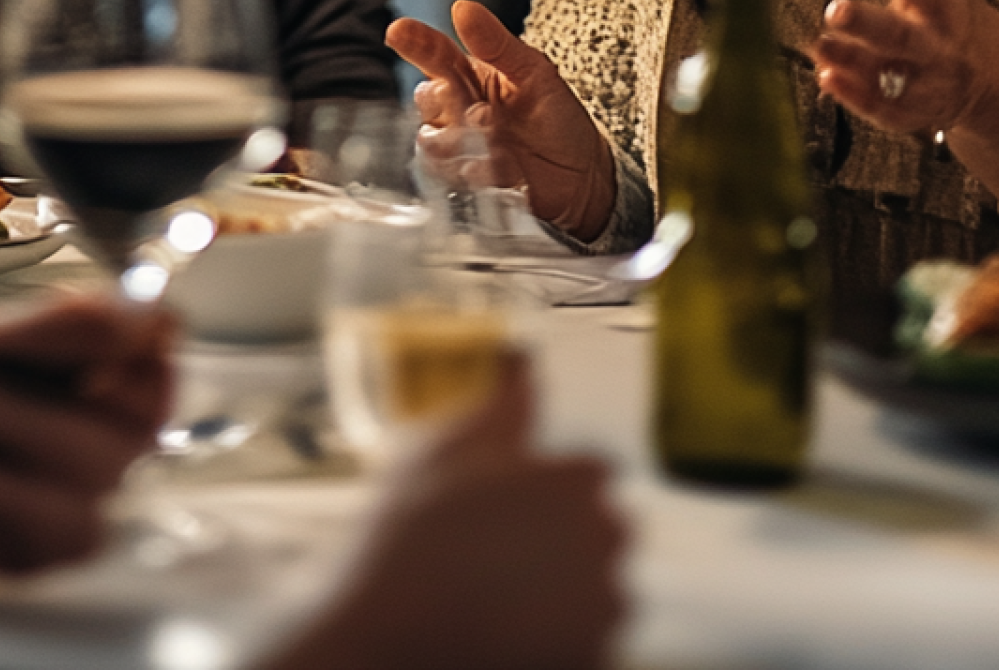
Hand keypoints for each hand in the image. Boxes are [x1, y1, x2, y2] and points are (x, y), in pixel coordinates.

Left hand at [0, 296, 171, 571]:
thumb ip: (57, 331)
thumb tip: (137, 310)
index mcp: (78, 359)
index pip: (158, 348)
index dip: (148, 350)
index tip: (114, 347)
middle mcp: (86, 419)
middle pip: (140, 420)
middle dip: (57, 413)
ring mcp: (69, 485)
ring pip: (101, 479)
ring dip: (12, 458)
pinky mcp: (45, 544)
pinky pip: (63, 530)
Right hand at [263, 359, 627, 669]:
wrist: (391, 641)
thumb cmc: (412, 540)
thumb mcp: (444, 450)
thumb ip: (501, 404)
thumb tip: (524, 358)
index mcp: (577, 478)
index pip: (590, 472)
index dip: (547, 485)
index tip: (509, 502)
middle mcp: (606, 539)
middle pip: (601, 530)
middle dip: (563, 539)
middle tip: (497, 552)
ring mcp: (604, 607)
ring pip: (596, 591)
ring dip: (564, 592)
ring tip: (496, 598)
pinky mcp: (594, 659)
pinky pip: (587, 643)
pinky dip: (558, 640)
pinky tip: (506, 632)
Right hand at [387, 2, 614, 239]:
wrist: (584, 181)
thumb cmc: (560, 122)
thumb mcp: (535, 74)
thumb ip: (497, 43)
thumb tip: (463, 8)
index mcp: (472, 76)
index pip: (434, 53)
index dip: (414, 40)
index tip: (398, 31)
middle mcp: (459, 110)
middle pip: (425, 99)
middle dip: (444, 103)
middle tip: (478, 111)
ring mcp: (460, 147)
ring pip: (430, 140)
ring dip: (460, 141)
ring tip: (497, 142)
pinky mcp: (465, 181)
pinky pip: (448, 177)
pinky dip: (473, 172)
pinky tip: (501, 170)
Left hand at [813, 0, 998, 136]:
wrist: (985, 68)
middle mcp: (936, 39)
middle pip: (904, 36)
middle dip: (871, 26)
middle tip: (835, 10)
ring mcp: (925, 78)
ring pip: (890, 75)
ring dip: (854, 62)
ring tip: (817, 46)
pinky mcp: (911, 109)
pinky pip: (885, 109)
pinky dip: (856, 97)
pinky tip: (824, 77)